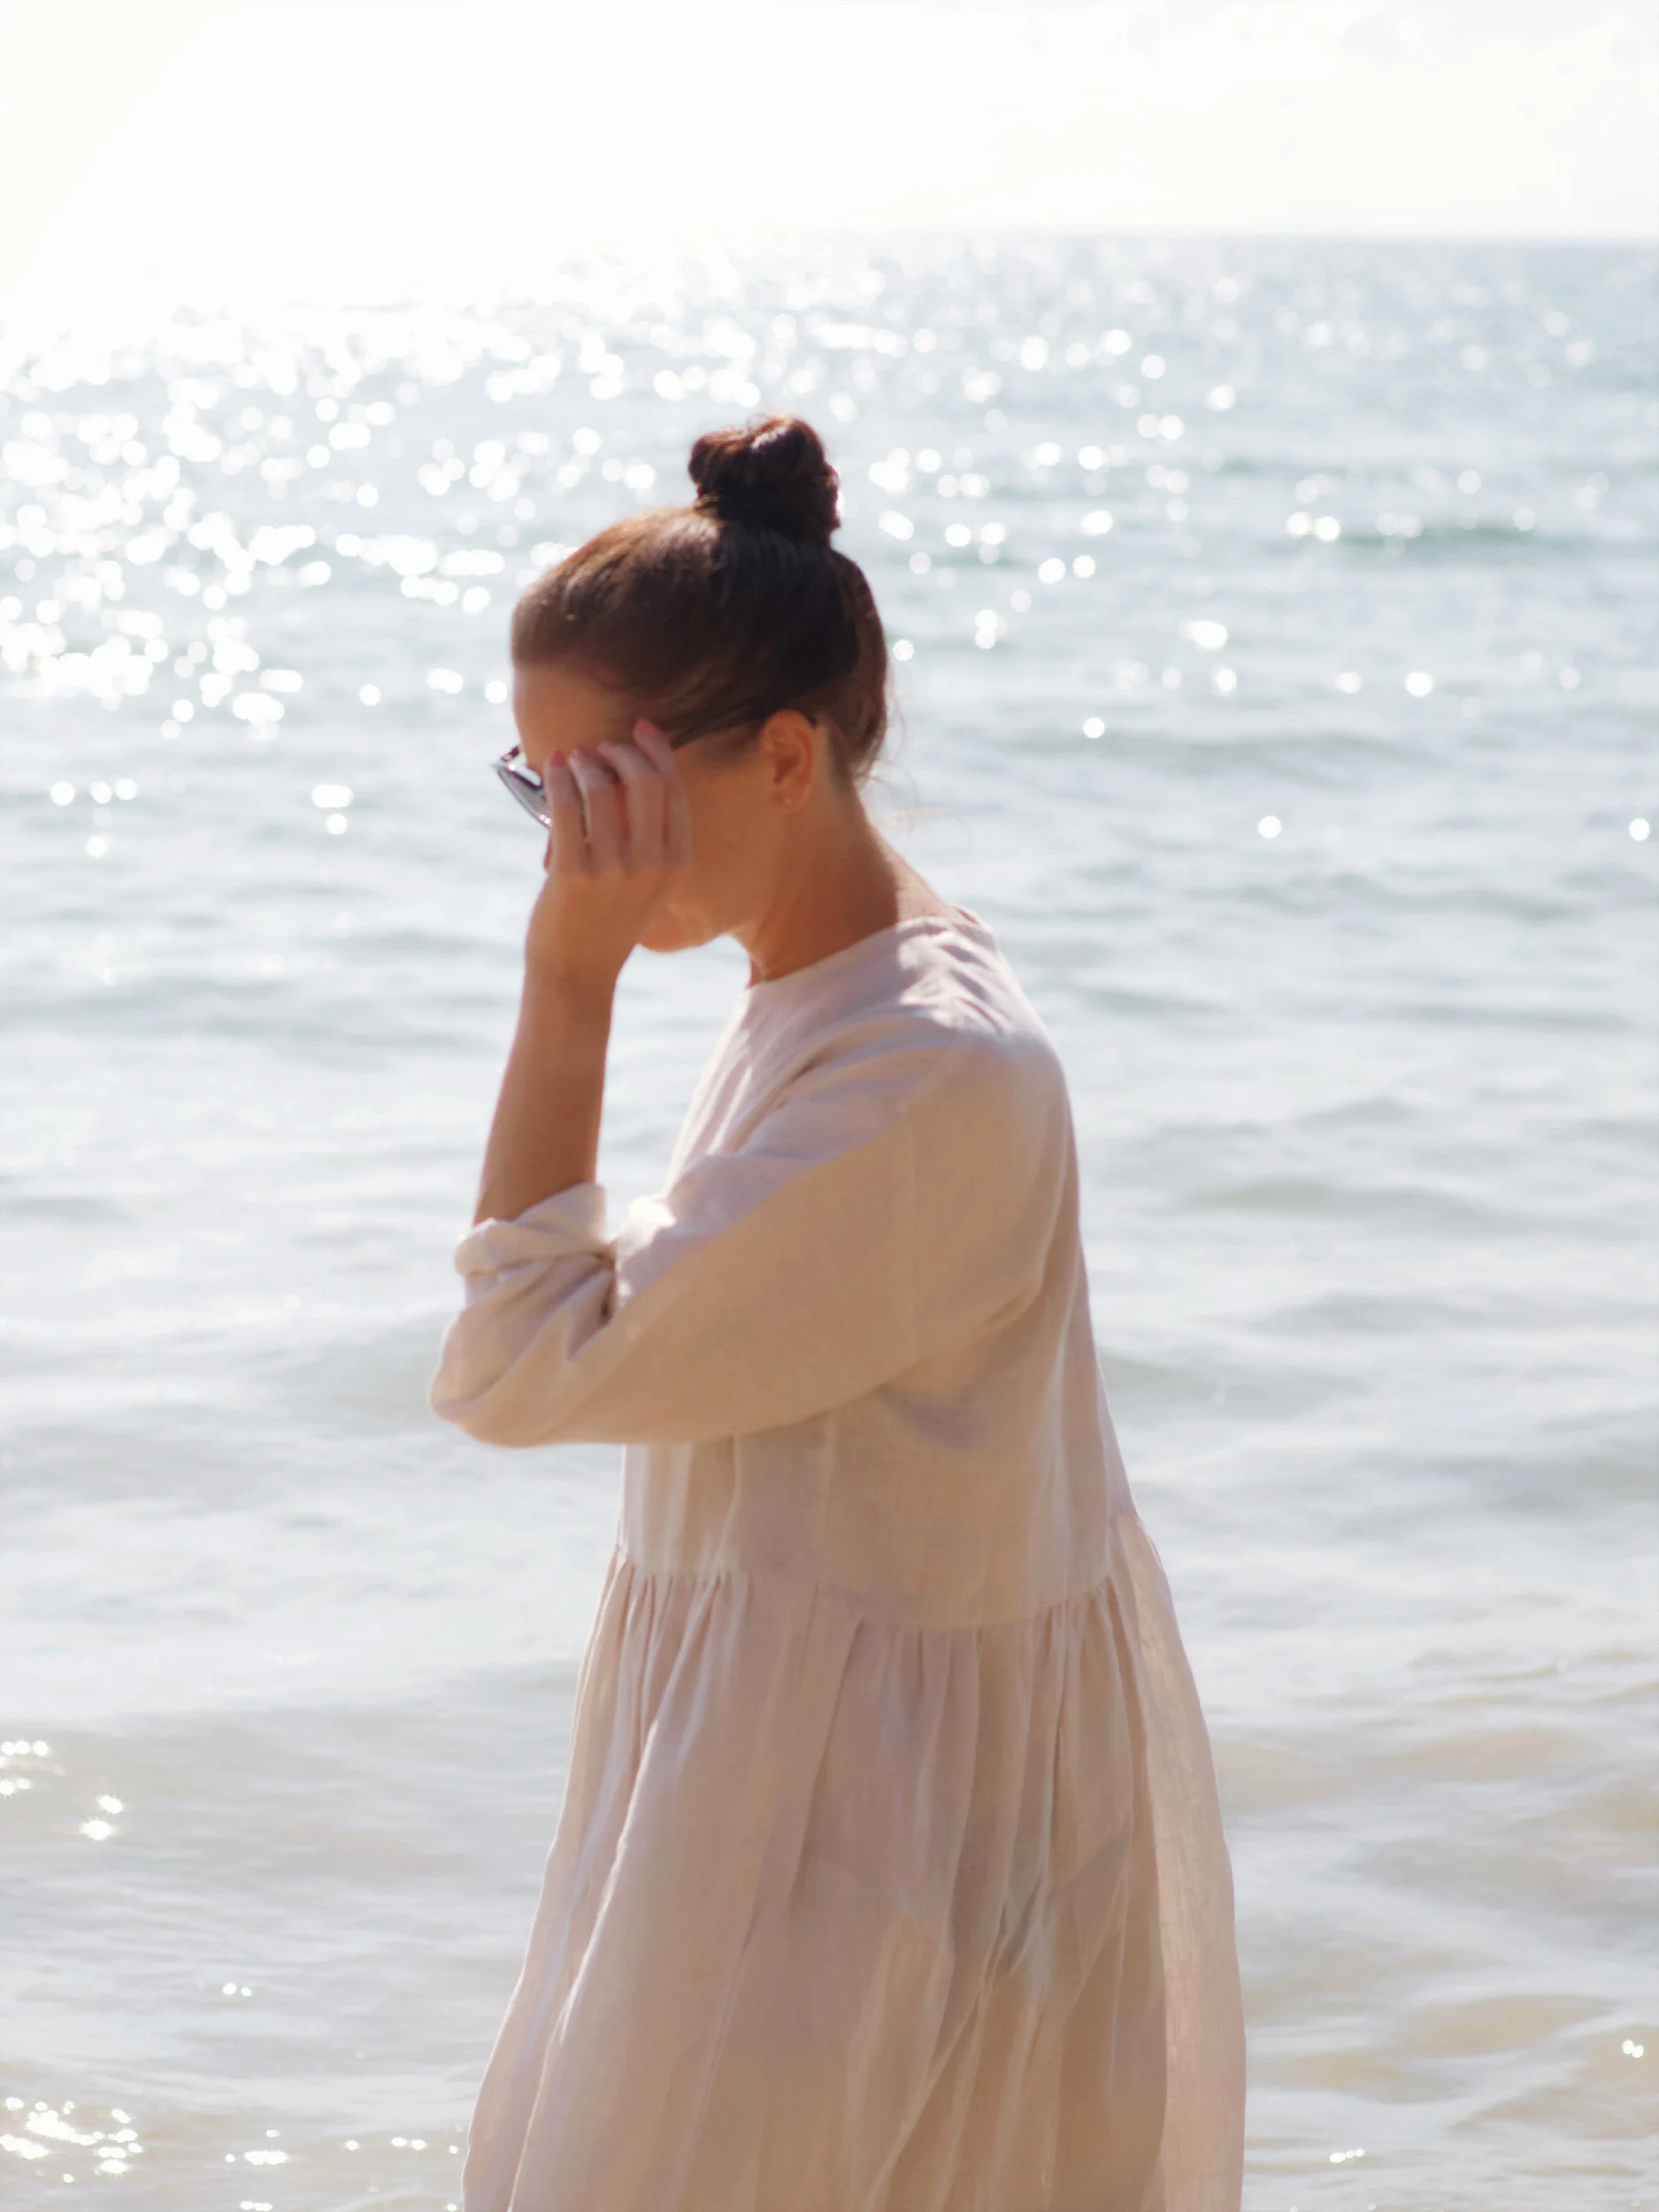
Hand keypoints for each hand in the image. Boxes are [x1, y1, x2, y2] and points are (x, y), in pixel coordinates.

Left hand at [525, 720, 691, 984]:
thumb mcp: (647, 885)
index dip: (658, 750)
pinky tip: (551, 768)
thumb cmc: (607, 922)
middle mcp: (653, 867)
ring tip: (571, 760)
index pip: (675, 790)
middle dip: (621, 751)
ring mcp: (614, 872)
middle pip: (646, 781)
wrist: (577, 973)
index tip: (641, 729)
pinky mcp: (574, 875)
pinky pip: (566, 807)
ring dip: (584, 763)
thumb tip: (629, 769)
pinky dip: (557, 778)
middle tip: (601, 748)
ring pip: (603, 788)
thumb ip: (650, 838)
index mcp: (677, 866)